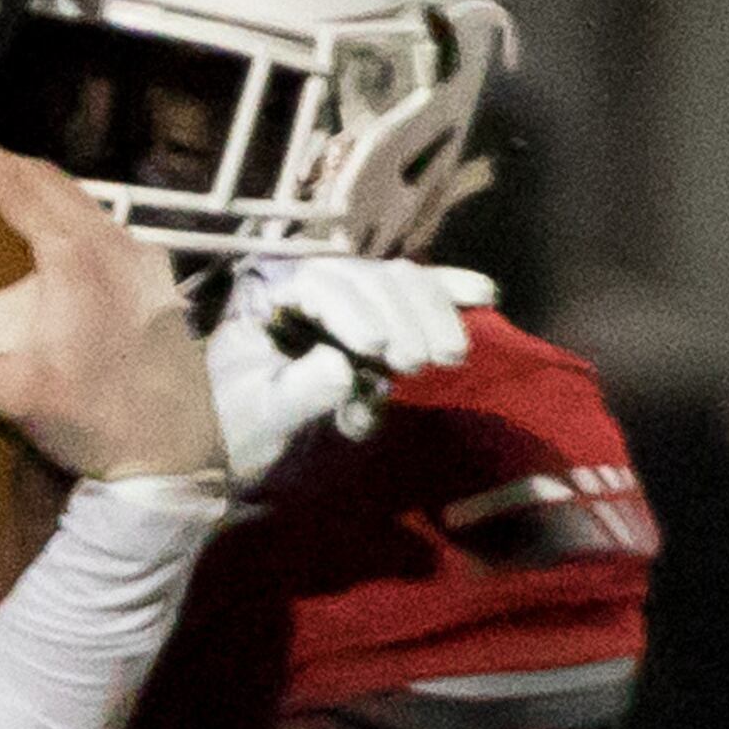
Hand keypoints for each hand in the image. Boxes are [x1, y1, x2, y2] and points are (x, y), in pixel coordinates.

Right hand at [0, 127, 224, 482]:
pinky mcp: (155, 279)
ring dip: (33, 187)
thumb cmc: (99, 418)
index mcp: (75, 256)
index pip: (14, 181)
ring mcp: (140, 258)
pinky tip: (48, 245)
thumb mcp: (20, 398)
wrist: (176, 451)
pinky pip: (102, 225)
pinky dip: (64, 215)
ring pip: (80, 199)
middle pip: (47, 178)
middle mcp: (112, 243)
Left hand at [210, 258, 497, 478]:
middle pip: (368, 278)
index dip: (352, 309)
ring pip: (400, 282)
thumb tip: (342, 365)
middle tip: (416, 364)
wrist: (248, 450)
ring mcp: (350, 299)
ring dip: (432, 311)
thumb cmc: (242, 431)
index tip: (375, 349)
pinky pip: (417, 295)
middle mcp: (313, 285)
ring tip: (449, 355)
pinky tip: (486, 293)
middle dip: (401, 315)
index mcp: (271, 296)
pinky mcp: (380, 317)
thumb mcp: (259, 418)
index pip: (319, 283)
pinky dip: (451, 293)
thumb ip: (296, 392)